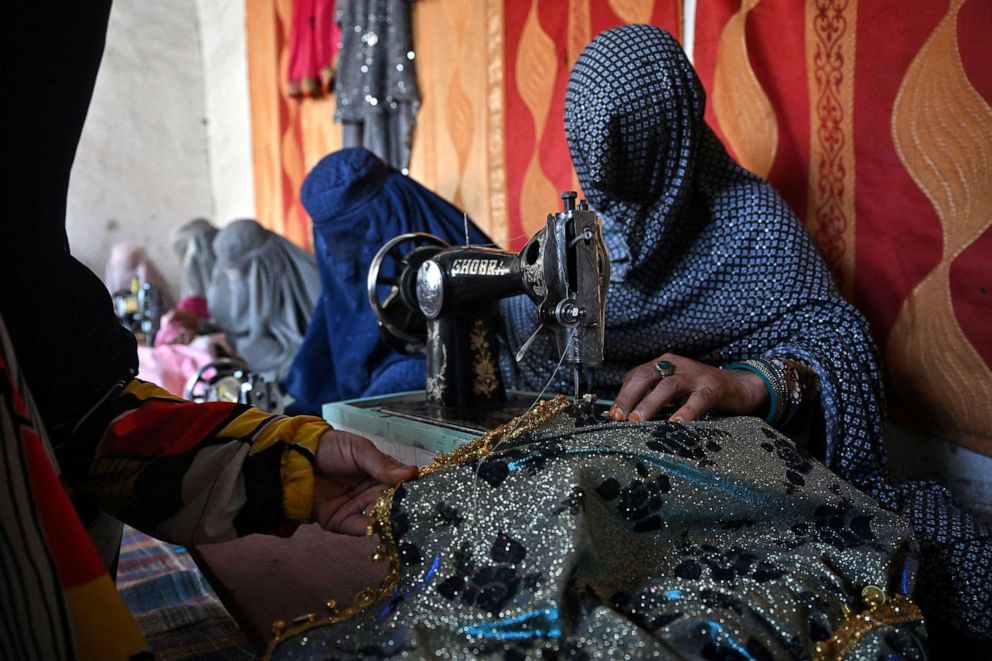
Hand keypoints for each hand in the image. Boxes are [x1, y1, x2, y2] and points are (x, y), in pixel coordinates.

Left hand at [312, 430, 418, 535]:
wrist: (296, 458)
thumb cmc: (331, 448)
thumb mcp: (360, 450)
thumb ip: (383, 465)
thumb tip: (413, 473)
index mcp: (381, 474)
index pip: (403, 484)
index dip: (414, 489)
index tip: (427, 493)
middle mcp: (373, 493)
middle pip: (394, 504)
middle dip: (404, 509)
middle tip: (416, 513)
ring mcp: (358, 508)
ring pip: (380, 518)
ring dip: (389, 521)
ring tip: (398, 521)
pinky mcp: (342, 521)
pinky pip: (359, 528)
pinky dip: (368, 528)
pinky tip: (376, 525)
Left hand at [611, 353, 767, 422]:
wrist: (741, 386)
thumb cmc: (701, 392)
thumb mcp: (674, 392)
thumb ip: (654, 398)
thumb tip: (627, 417)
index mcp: (664, 364)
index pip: (636, 376)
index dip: (623, 395)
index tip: (613, 415)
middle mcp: (677, 365)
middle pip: (646, 376)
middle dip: (629, 397)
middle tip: (620, 417)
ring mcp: (695, 375)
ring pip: (668, 386)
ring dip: (650, 404)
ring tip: (638, 420)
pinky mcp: (713, 388)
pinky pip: (697, 400)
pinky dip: (685, 412)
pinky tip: (675, 424)